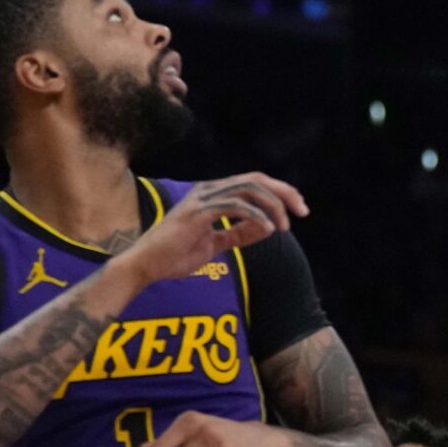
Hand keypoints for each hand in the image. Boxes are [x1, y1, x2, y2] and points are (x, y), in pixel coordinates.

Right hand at [120, 173, 307, 286]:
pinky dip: (256, 216)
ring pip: (248, 189)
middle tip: (303, 211)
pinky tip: (268, 230)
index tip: (298, 210)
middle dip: (284, 192)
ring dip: (273, 206)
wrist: (144, 266)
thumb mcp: (213, 244)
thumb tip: (266, 228)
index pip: (253, 183)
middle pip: (256, 179)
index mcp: (212, 194)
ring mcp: (202, 199)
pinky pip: (235, 206)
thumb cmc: (174, 256)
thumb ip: (237, 234)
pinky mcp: (198, 212)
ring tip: (284, 227)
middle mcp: (208, 190)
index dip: (279, 192)